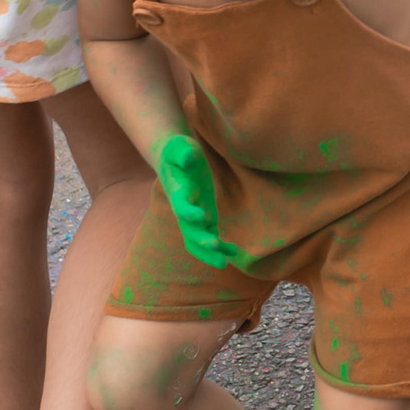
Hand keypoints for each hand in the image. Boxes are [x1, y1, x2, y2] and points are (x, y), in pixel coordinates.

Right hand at [156, 134, 250, 270]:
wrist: (174, 160)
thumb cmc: (178, 151)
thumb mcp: (180, 146)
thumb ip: (184, 153)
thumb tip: (190, 159)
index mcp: (177, 192)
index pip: (181, 207)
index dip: (189, 213)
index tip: (202, 217)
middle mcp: (183, 208)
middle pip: (188, 230)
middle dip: (201, 240)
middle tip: (215, 246)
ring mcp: (193, 216)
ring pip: (197, 240)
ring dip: (209, 252)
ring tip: (224, 262)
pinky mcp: (204, 217)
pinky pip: (210, 235)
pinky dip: (221, 245)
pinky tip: (234, 252)